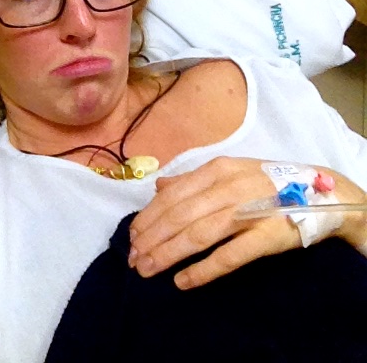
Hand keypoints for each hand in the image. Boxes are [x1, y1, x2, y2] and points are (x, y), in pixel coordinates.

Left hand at [128, 156, 366, 289]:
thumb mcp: (229, 171)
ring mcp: (248, 211)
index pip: (173, 194)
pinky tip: (183, 281)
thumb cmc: (267, 183)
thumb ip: (193, 179)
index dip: (149, 216)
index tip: (132, 236)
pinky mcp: (266, 236)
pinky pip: (229, 256)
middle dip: (151, 238)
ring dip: (168, 253)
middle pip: (180, 215)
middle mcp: (229, 187)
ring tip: (148, 269)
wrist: (317, 192)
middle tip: (134, 259)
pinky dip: (203, 269)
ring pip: (198, 234)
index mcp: (217, 170)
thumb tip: (159, 187)